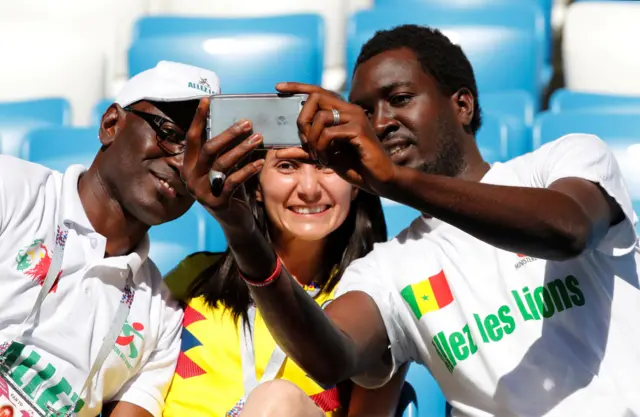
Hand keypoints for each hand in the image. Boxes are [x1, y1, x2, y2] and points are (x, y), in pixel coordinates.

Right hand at [180, 98, 263, 226]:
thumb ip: (226, 151)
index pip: (193, 138)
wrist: (235, 221)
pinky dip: (247, 170)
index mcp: (189, 165)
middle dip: (228, 134)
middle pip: (208, 149)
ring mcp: (201, 191)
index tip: (207, 100)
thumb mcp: (225, 168)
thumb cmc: (231, 188)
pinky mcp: (216, 203)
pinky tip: (259, 162)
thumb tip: (242, 124)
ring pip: (222, 164)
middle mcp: (190, 177)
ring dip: (242, 149)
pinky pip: (233, 182)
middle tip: (247, 122)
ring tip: (258, 138)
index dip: (199, 119)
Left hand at [275, 82, 397, 195]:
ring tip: (318, 156)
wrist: (378, 179)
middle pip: (316, 97)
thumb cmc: (354, 166)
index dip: (298, 87)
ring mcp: (356, 118)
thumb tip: (278, 152)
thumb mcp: (324, 157)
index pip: (318, 91)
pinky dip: (322, 148)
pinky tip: (328, 160)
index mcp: (342, 112)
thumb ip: (304, 151)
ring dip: (313, 140)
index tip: (279, 87)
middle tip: (305, 142)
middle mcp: (350, 110)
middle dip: (303, 120)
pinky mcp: (359, 130)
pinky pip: (329, 133)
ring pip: (321, 117)